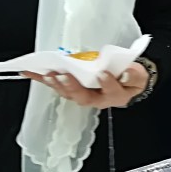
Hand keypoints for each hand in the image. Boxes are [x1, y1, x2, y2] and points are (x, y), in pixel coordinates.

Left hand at [23, 62, 148, 108]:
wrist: (128, 84)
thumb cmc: (132, 79)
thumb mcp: (139, 76)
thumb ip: (134, 75)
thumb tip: (125, 73)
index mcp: (115, 96)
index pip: (111, 92)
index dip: (107, 83)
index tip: (103, 74)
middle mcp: (97, 99)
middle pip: (83, 96)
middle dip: (72, 86)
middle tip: (63, 75)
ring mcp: (83, 95)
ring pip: (68, 93)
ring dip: (56, 84)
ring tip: (48, 74)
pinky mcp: (73, 89)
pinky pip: (58, 86)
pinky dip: (44, 79)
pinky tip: (31, 72)